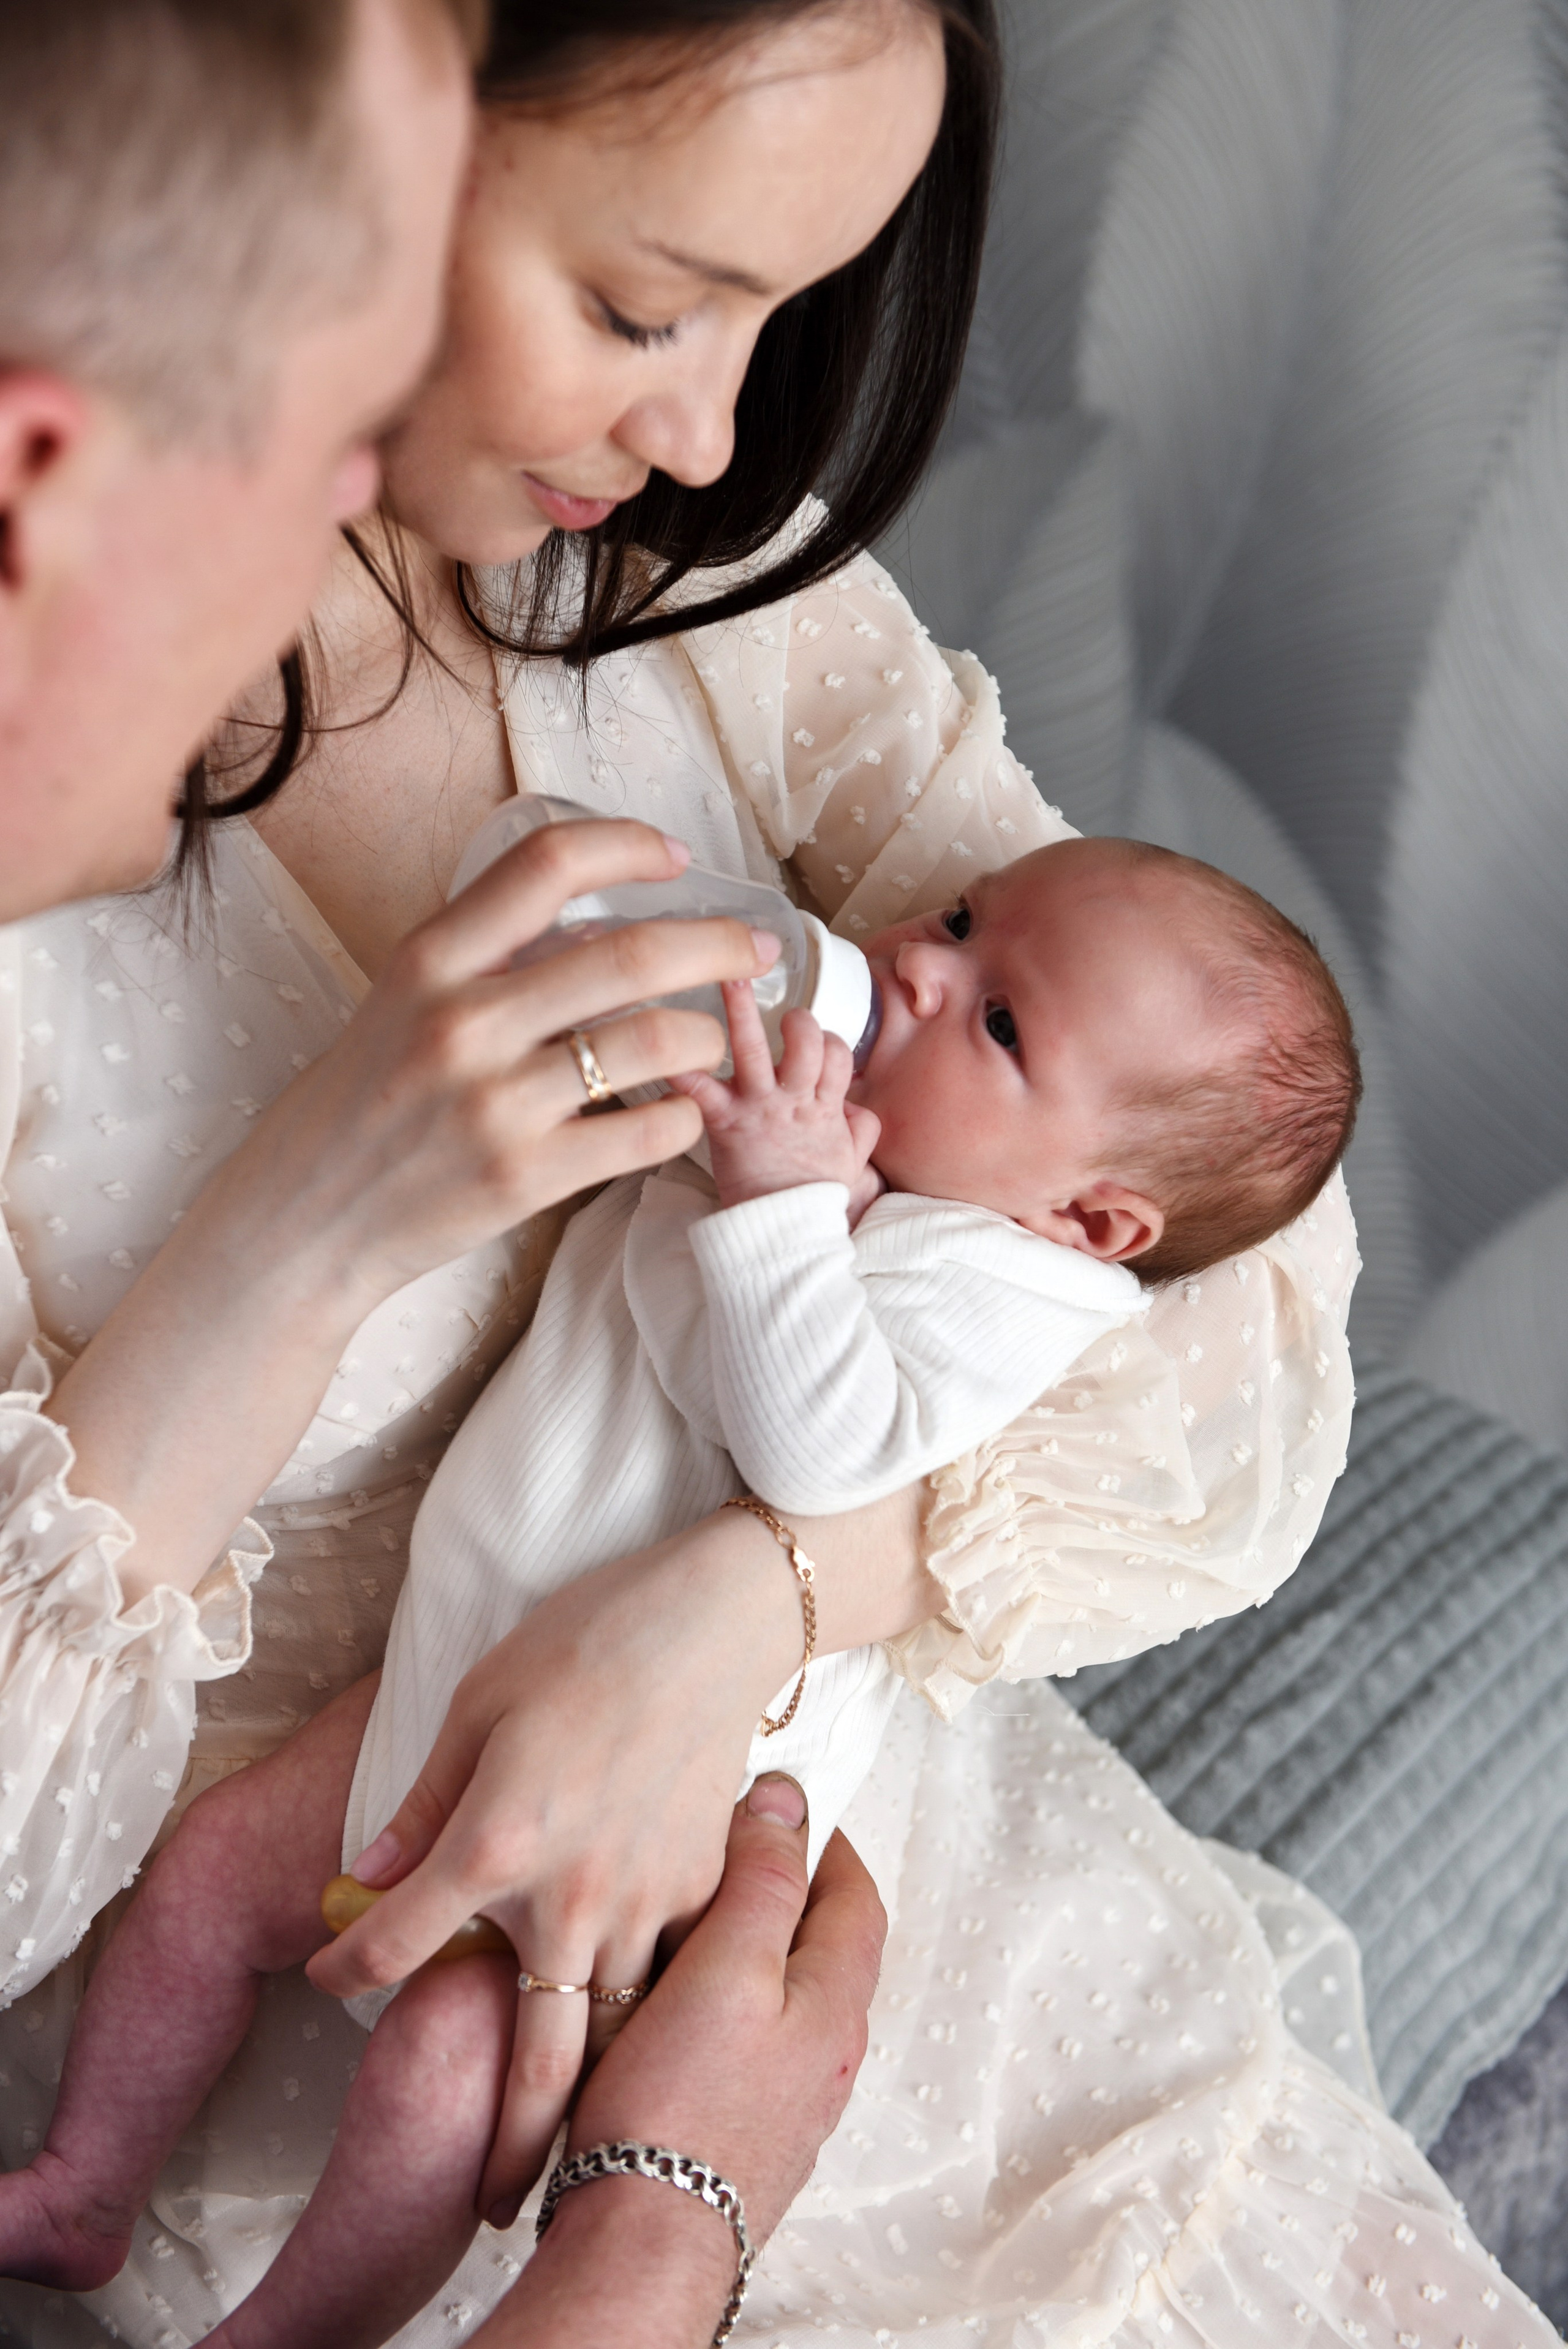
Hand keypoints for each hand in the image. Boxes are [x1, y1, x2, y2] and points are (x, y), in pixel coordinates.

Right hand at [48, 818, 776, 1599]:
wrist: (302, 1222)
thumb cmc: (360, 1106)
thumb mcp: (398, 1005)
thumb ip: (484, 960)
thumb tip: (594, 919)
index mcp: (428, 961)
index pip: (547, 862)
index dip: (629, 845)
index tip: (674, 856)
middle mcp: (463, 1021)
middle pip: (631, 954)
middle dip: (717, 943)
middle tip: (755, 947)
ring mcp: (496, 1104)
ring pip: (654, 1043)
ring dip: (704, 1038)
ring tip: (711, 1042)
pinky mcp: (524, 1178)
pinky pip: (648, 1132)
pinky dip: (682, 1118)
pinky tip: (675, 1113)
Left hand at [305, 1522, 811, 2227]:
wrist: (715, 1621)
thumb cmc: (586, 1641)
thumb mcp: (477, 1701)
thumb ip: (424, 1800)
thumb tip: (369, 1869)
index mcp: (497, 1844)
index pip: (397, 1944)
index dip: (349, 1968)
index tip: (331, 1973)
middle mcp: (573, 1896)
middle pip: (534, 2057)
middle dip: (507, 2144)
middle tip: (490, 2204)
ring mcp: (649, 1901)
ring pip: (615, 2034)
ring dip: (590, 2100)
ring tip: (567, 2153)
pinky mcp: (703, 1886)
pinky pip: (672, 1971)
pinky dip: (653, 2011)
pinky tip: (641, 2029)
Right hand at [468, 1779, 885, 2348]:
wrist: (643, 2244)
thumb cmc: (677, 2110)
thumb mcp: (726, 1969)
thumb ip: (761, 1882)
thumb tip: (787, 1803)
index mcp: (834, 2005)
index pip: (855, 1896)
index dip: (825, 1840)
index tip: (785, 1803)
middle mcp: (826, 2055)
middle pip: (824, 1945)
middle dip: (787, 1888)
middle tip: (734, 1849)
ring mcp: (789, 2099)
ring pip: (784, 1995)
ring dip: (752, 1946)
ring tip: (692, 1916)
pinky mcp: (744, 2129)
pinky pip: (750, 2042)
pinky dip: (725, 2001)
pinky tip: (674, 2004)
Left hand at [675, 980, 880, 1213]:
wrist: (786, 1234)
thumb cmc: (814, 1197)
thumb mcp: (854, 1161)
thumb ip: (861, 1127)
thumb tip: (854, 1104)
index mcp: (824, 1106)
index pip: (837, 1053)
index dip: (830, 1042)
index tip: (815, 1046)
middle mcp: (793, 1099)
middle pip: (807, 1040)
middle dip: (800, 1020)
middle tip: (786, 1014)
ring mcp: (759, 1107)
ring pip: (757, 1048)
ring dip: (740, 1010)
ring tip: (729, 976)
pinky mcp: (726, 1123)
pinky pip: (700, 1090)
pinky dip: (681, 1072)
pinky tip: (667, 1051)